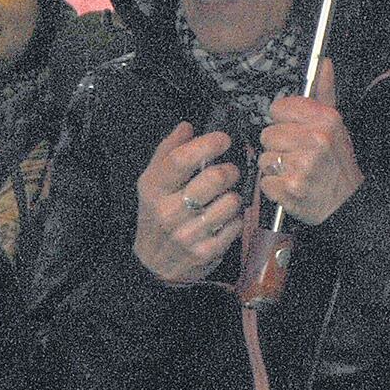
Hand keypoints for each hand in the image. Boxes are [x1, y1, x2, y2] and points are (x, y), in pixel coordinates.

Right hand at [133, 123, 244, 284]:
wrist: (154, 262)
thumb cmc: (156, 215)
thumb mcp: (152, 182)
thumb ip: (169, 152)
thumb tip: (187, 127)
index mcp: (154, 188)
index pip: (181, 160)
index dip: (207, 144)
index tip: (223, 139)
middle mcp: (169, 211)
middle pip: (213, 178)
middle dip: (229, 170)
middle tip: (230, 170)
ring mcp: (188, 233)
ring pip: (230, 201)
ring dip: (234, 195)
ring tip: (226, 196)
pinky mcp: (206, 251)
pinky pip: (236, 224)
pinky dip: (237, 218)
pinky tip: (226, 217)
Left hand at [260, 60, 363, 225]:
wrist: (348, 204)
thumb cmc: (338, 165)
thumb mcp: (337, 126)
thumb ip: (325, 93)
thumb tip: (323, 63)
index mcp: (325, 120)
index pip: (279, 108)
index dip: (285, 122)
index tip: (297, 133)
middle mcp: (315, 140)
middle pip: (267, 134)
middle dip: (279, 148)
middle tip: (299, 158)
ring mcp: (303, 165)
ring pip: (264, 158)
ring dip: (276, 169)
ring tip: (297, 173)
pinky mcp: (291, 187)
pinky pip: (264, 181)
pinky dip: (275, 188)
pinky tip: (293, 187)